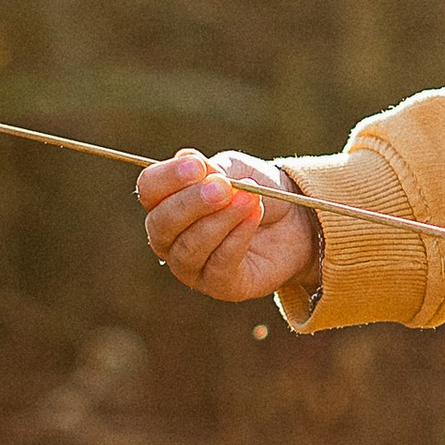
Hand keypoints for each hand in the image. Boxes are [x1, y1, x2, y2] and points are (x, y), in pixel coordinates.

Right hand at [136, 147, 320, 305]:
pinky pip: (219, 265)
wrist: (294, 219)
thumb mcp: (235, 169)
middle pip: (161, 224)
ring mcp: (191, 266)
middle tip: (223, 188)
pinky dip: (237, 238)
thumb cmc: (254, 190)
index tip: (197, 165)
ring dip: (220, 220)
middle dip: (191, 203)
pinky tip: (253, 217)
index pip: (149, 189)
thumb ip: (212, 169)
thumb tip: (187, 159)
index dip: (168, 177)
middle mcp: (169, 237)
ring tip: (248, 198)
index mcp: (165, 201)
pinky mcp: (219, 285)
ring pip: (189, 248)